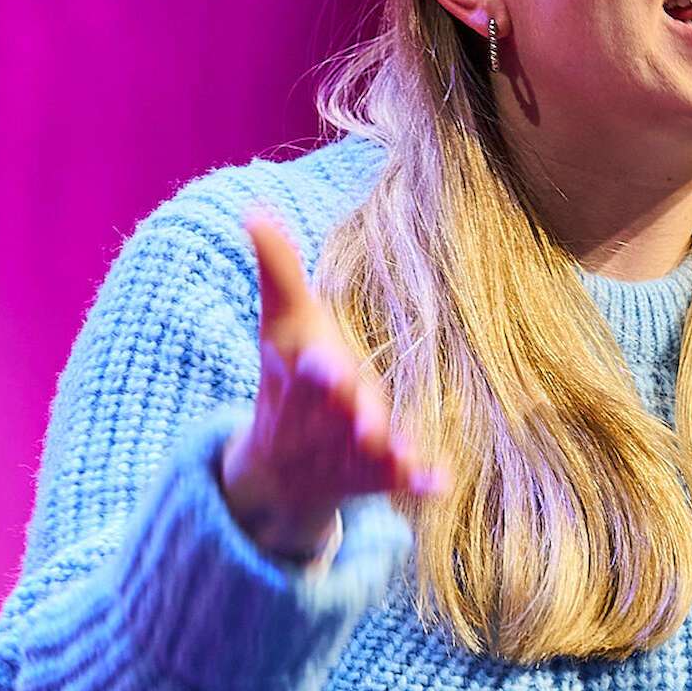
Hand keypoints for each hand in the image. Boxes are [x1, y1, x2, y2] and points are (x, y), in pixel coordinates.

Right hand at [219, 213, 436, 563]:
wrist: (280, 470)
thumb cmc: (291, 377)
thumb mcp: (283, 321)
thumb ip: (278, 268)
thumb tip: (252, 207)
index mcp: (306, 377)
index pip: (309, 372)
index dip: (319, 370)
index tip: (326, 364)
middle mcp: (327, 418)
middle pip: (340, 415)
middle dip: (352, 413)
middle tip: (366, 418)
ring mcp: (352, 452)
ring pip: (369, 454)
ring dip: (386, 452)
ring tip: (404, 452)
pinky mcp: (377, 477)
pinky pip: (399, 483)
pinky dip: (418, 483)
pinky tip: (440, 482)